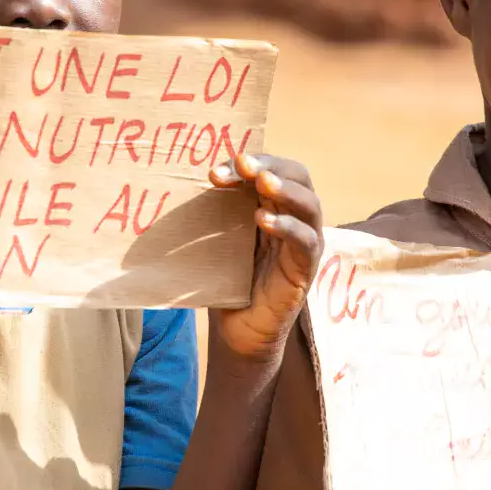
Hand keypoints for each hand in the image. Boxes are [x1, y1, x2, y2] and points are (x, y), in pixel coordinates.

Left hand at [208, 154, 322, 362]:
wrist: (237, 328)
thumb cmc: (227, 277)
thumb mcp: (220, 237)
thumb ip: (216, 209)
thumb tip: (181, 179)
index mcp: (274, 204)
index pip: (271, 168)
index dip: (249, 161)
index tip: (216, 171)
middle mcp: (295, 218)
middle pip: (298, 176)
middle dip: (270, 165)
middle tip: (244, 164)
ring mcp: (304, 242)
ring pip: (309, 204)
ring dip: (286, 188)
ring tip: (262, 182)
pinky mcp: (305, 268)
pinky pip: (305, 241)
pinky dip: (287, 226)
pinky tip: (262, 220)